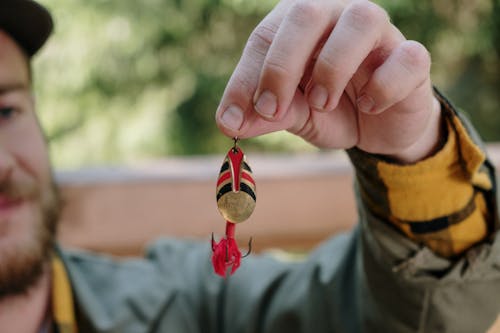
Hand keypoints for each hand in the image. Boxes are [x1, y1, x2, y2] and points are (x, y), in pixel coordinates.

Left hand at [215, 0, 442, 162]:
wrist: (377, 127)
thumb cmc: (329, 109)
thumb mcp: (292, 114)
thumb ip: (264, 115)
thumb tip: (230, 123)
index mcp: (300, 26)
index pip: (265, 37)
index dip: (246, 77)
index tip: (233, 120)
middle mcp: (337, 18)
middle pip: (307, 13)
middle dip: (282, 64)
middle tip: (272, 108)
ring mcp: (380, 34)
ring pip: (362, 21)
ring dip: (333, 67)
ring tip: (321, 103)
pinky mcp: (412, 59)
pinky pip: (407, 57)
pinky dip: (384, 85)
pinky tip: (369, 106)